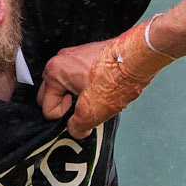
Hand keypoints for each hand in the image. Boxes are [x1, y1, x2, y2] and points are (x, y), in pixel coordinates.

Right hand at [39, 23, 170, 137]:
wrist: (139, 56)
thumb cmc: (116, 76)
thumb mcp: (92, 110)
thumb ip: (78, 126)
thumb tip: (75, 129)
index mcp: (55, 71)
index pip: (47, 107)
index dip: (64, 118)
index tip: (80, 115)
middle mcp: (62, 60)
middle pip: (52, 95)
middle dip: (66, 107)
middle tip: (86, 111)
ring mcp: (76, 55)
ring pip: (68, 86)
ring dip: (79, 98)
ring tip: (98, 100)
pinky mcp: (91, 55)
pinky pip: (81, 77)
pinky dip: (89, 87)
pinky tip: (105, 90)